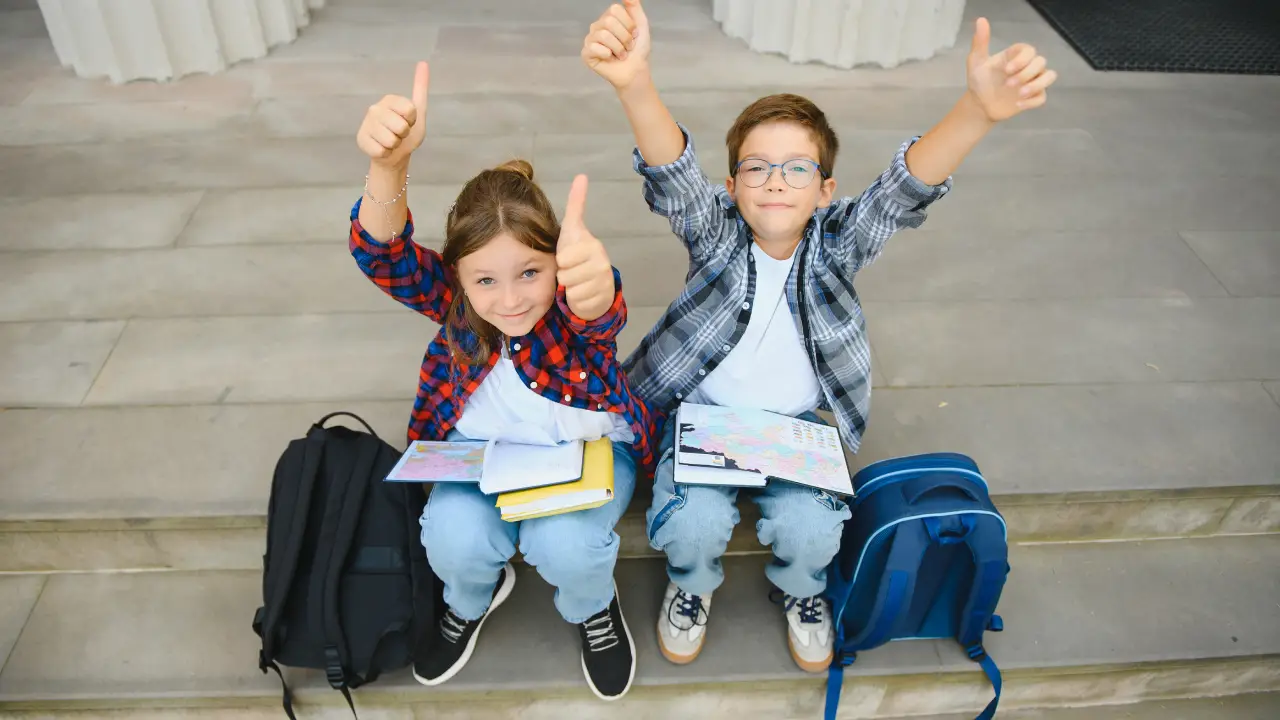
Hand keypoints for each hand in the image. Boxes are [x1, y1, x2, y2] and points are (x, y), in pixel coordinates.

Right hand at [356, 61, 429, 166]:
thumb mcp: (418, 112)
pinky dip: (386, 153)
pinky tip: (382, 149)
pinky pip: (382, 151)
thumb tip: (424, 62)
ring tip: (391, 141)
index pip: (410, 110)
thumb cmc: (407, 134)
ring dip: (395, 145)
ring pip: (391, 140)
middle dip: (404, 135)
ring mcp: (366, 123)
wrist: (394, 155)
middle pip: (401, 127)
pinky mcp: (361, 139)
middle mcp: (375, 108)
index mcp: (390, 99)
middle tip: (399, 134)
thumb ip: (420, 88)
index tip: (409, 122)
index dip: (412, 121)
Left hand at [556, 175, 614, 320]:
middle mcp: (602, 262)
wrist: (593, 282)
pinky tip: (582, 293)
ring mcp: (604, 282)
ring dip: (568, 288)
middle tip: (571, 271)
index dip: (560, 260)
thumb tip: (582, 175)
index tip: (567, 257)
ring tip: (576, 282)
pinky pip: (577, 301)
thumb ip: (576, 204)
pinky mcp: (602, 299)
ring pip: (571, 289)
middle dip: (563, 275)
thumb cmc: (577, 254)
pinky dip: (575, 300)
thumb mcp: (572, 229)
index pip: (563, 258)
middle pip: (565, 275)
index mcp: (592, 245)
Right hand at [581, 0, 651, 89]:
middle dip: (624, 37)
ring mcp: (590, 39)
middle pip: (609, 22)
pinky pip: (594, 48)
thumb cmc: (638, 49)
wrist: (636, 70)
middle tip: (627, 47)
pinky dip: (607, 55)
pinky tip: (609, 59)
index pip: (614, 10)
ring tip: (621, 55)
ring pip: (603, 35)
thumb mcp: (641, 25)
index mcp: (608, 18)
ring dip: (618, 48)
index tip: (633, 34)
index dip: (628, 24)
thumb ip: (634, 8)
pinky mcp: (586, 53)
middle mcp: (597, 26)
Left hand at [965, 18, 1056, 121]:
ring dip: (1037, 84)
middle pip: (1041, 62)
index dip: (1022, 59)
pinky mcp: (1033, 97)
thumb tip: (981, 20)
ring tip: (1020, 93)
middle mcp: (1027, 66)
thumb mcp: (976, 61)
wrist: (979, 104)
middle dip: (1027, 73)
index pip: (1029, 50)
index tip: (1006, 70)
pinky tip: (1018, 104)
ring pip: (1049, 76)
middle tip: (1008, 84)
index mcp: (1016, 56)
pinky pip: (1043, 97)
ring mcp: (1032, 81)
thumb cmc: (979, 81)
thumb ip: (980, 42)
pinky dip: (1033, 101)